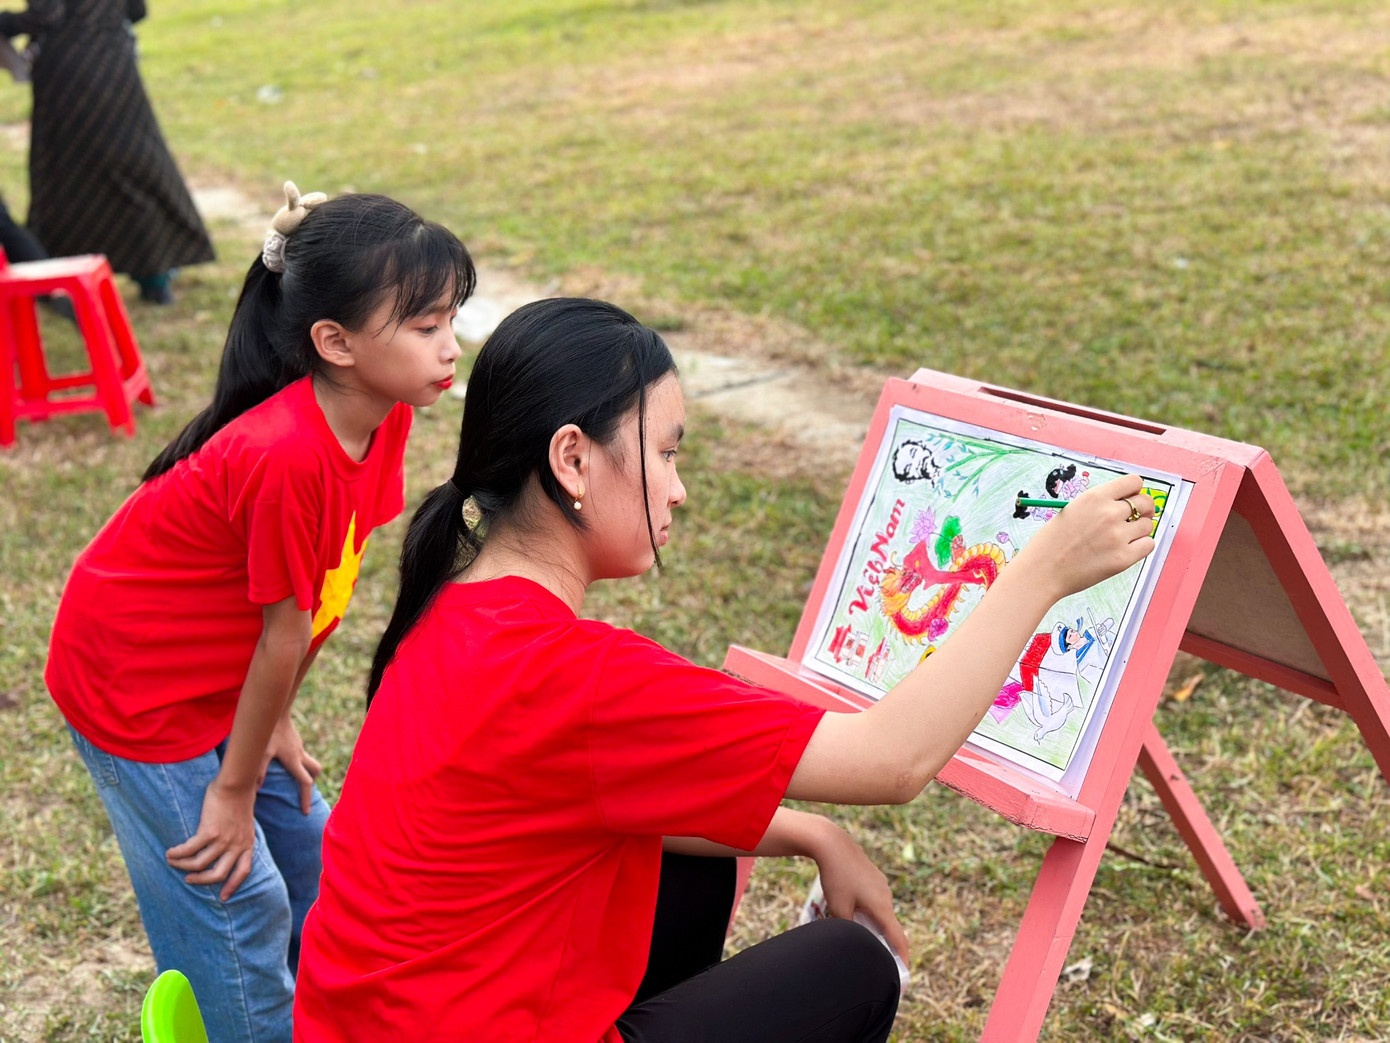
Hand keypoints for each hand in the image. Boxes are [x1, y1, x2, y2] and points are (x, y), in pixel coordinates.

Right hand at [165, 776, 257, 900]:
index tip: (223, 897)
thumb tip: (224, 845)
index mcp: (247, 844)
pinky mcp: (210, 832)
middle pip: (217, 875)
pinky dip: (177, 854)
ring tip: (172, 861)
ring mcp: (223, 840)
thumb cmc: (239, 799)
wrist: (236, 784)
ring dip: (182, 865)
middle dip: (201, 881)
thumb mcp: (244, 823)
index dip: (232, 886)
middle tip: (189, 879)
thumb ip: (237, 836)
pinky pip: (189, 850)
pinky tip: (170, 852)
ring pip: (199, 864)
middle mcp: (236, 846)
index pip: (243, 872)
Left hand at [261, 714, 321, 814]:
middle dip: (311, 782)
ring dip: (307, 771)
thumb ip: (258, 771)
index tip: (306, 813)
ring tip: (294, 778)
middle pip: (315, 771)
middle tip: (302, 791)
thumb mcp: (261, 752)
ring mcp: (299, 747)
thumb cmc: (268, 732)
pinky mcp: (295, 741)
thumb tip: (256, 790)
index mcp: (294, 761)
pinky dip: (298, 762)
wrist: (276, 711)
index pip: (305, 783)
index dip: (305, 799)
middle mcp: (300, 755)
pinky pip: (301, 755)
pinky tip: (283, 761)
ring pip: (311, 762)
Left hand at [810, 821, 909, 963]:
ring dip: (876, 926)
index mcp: (881, 907)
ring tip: (864, 937)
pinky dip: (871, 912)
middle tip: (878, 960)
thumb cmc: (836, 876)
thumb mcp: (838, 908)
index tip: (903, 974)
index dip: (902, 958)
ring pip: (882, 912)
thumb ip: (847, 929)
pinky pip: (876, 900)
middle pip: (890, 927)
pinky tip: (855, 912)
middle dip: (885, 944)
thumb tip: (851, 940)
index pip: (898, 938)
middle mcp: (886, 897)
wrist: (833, 844)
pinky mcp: (874, 878)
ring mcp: (881, 886)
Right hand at [1019, 473, 1155, 599]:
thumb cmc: (1052, 542)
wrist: (1042, 570)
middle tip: (1133, 520)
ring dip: (1139, 530)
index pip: (1134, 482)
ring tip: (1122, 538)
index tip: (1129, 500)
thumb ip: (1099, 505)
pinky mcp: (1123, 558)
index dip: (1134, 491)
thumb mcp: (1072, 510)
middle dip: (1142, 510)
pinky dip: (1141, 546)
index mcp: (1095, 497)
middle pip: (1146, 503)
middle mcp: (1109, 513)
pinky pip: (1148, 545)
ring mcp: (1118, 536)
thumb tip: (1126, 505)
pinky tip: (1125, 550)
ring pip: (1148, 525)